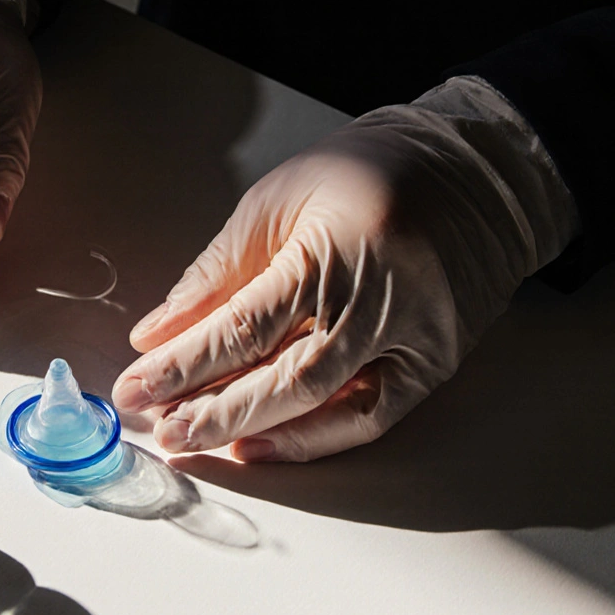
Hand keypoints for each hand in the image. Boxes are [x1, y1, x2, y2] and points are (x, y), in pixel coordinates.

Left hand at [113, 78, 577, 461]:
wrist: (478, 172)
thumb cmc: (372, 170)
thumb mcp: (279, 199)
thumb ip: (218, 272)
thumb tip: (159, 332)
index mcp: (337, 248)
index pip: (244, 326)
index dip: (183, 365)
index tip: (135, 386)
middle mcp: (383, 300)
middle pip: (284, 378)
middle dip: (212, 411)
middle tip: (160, 429)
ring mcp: (416, 337)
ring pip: (324, 405)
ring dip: (254, 430)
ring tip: (197, 442)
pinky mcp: (435, 361)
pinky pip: (372, 417)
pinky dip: (314, 438)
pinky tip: (262, 444)